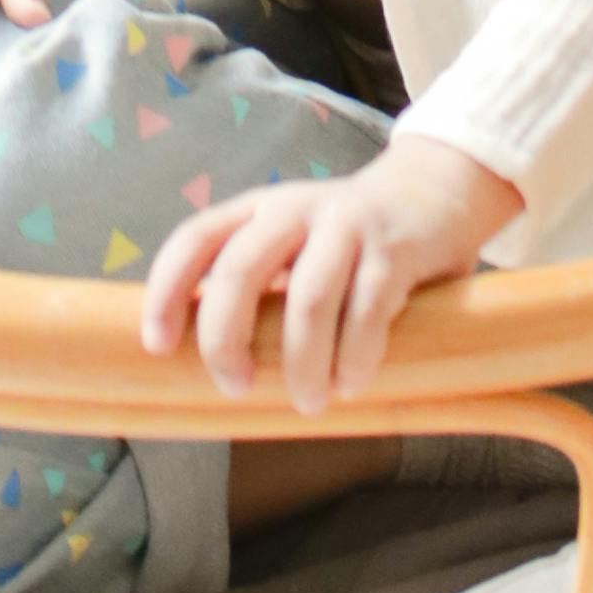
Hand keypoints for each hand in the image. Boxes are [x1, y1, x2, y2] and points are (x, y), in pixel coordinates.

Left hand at [140, 134, 520, 409]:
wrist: (435, 190)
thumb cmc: (347, 240)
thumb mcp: (293, 246)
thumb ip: (258, 286)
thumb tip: (207, 364)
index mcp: (258, 209)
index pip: (196, 238)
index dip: (167, 290)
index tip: (158, 346)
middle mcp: (294, 208)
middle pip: (240, 268)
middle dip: (228, 337)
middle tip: (236, 388)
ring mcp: (346, 224)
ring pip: (308, 297)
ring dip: (302, 360)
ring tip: (308, 402)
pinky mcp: (394, 247)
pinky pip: (369, 306)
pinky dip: (356, 354)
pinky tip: (352, 384)